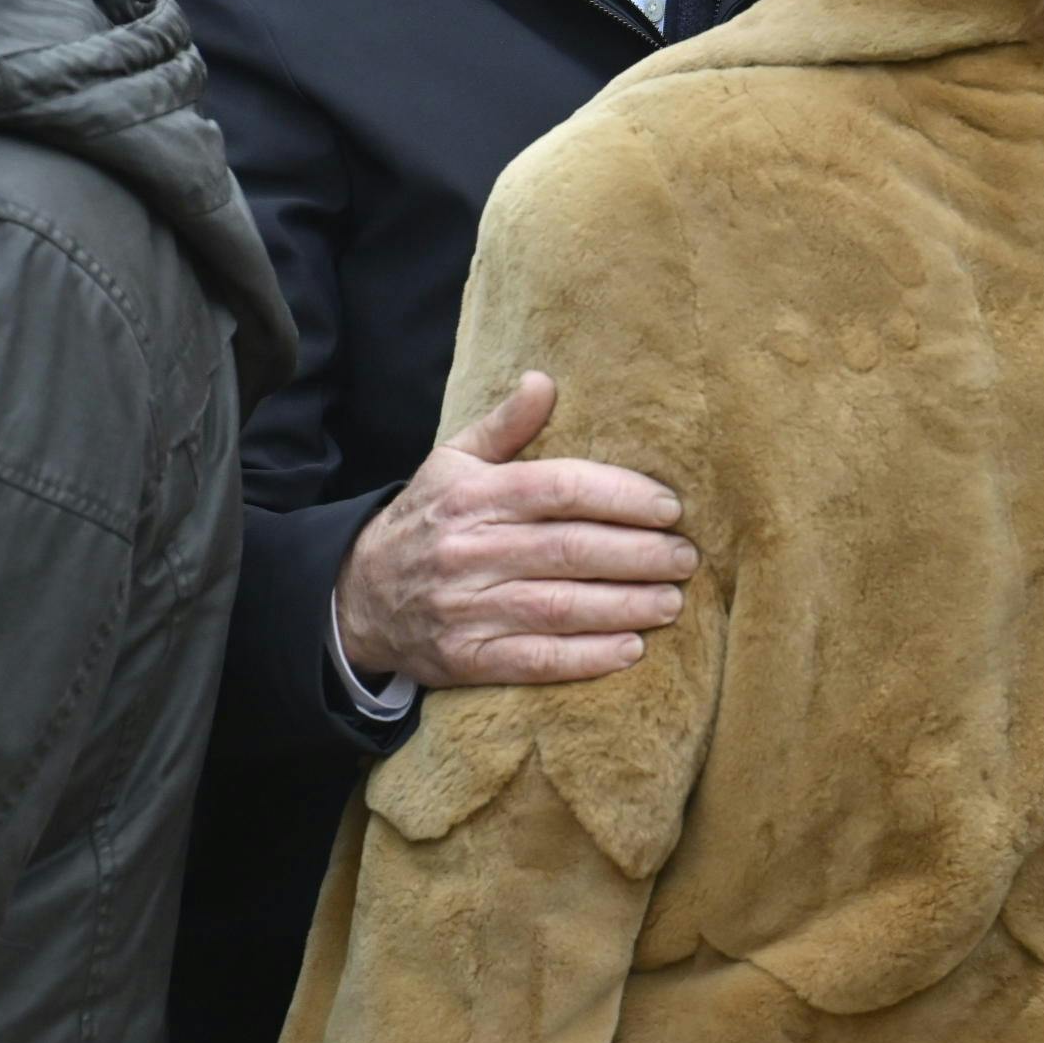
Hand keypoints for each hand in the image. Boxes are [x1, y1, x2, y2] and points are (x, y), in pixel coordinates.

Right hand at [334, 372, 697, 689]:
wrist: (358, 596)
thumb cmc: (425, 521)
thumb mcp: (451, 463)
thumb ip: (503, 427)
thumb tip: (544, 381)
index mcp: (473, 496)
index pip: (558, 489)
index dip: (620, 495)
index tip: (669, 506)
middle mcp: (468, 550)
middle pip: (568, 549)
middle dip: (637, 553)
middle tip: (685, 557)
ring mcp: (465, 608)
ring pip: (558, 607)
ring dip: (623, 605)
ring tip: (671, 600)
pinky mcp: (465, 659)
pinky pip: (535, 661)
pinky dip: (587, 657)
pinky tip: (631, 648)